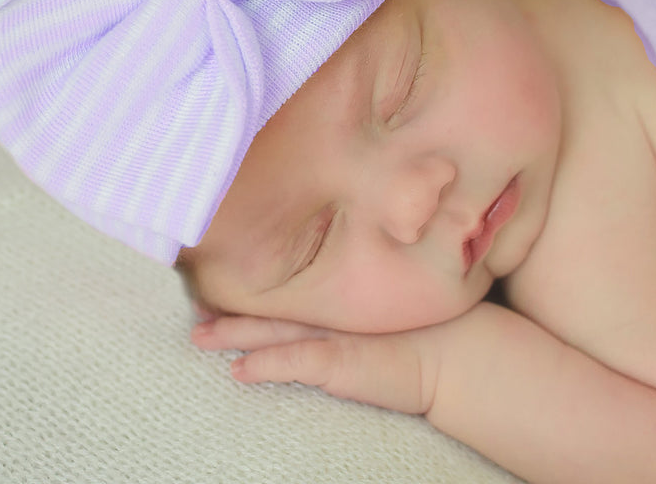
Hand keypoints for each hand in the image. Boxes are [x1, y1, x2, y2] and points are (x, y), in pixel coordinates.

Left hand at [190, 313, 443, 414]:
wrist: (459, 352)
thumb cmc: (433, 329)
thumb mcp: (392, 312)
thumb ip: (368, 302)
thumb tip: (352, 297)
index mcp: (342, 301)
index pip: (291, 292)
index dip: (259, 289)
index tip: (228, 283)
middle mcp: (332, 313)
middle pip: (272, 307)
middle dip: (233, 308)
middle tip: (196, 306)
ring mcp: (333, 336)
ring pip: (271, 331)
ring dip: (234, 334)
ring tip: (200, 336)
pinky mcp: (339, 363)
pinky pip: (291, 363)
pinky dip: (263, 366)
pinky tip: (237, 371)